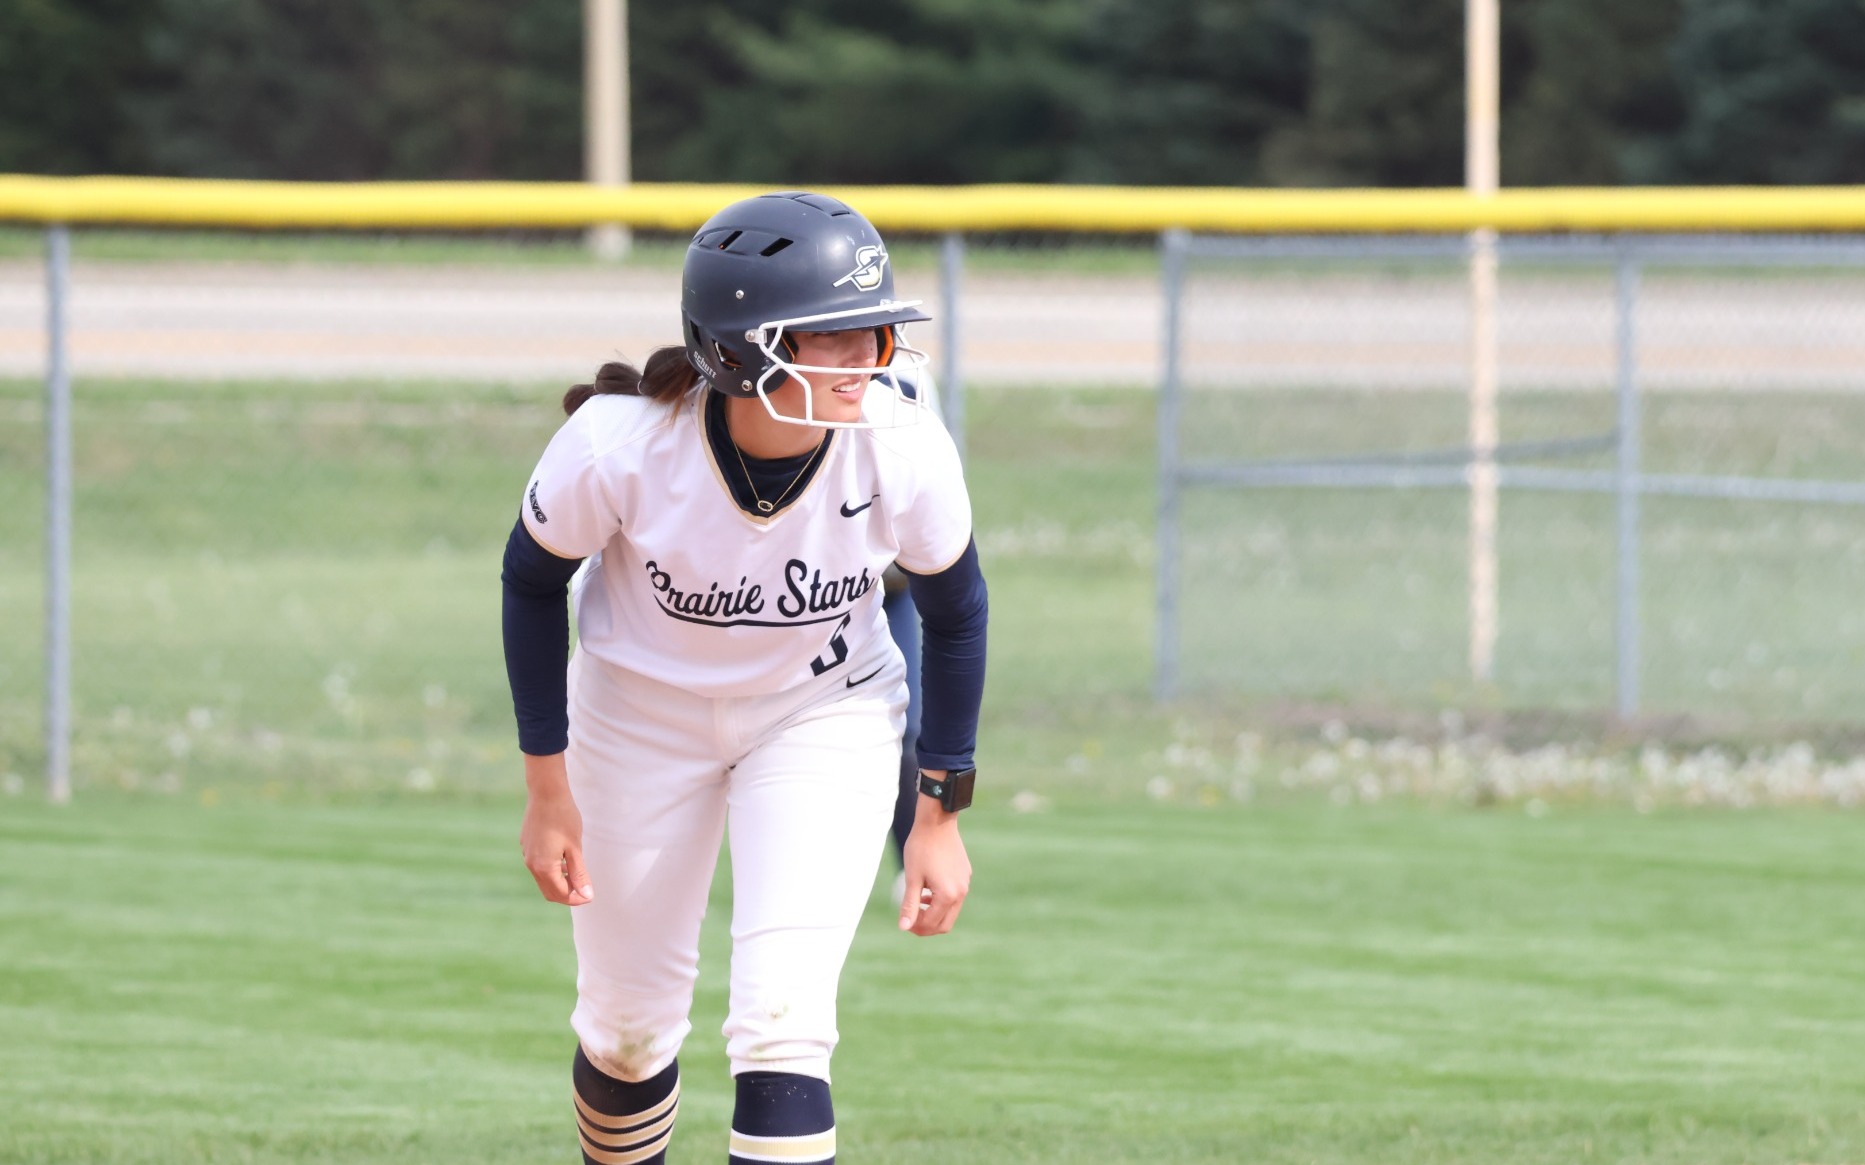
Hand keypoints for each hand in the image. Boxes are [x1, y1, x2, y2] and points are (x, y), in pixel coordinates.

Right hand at [519, 753, 592, 905]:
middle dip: (567, 894)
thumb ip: (579, 874)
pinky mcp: (526, 845)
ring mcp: (527, 855)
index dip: (577, 898)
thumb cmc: (563, 818)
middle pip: (549, 892)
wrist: (546, 792)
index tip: (591, 895)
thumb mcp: (575, 848)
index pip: (561, 894)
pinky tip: (564, 860)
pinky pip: (538, 867)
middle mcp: (531, 864)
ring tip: (577, 875)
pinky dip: (552, 871)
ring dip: (560, 883)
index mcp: (544, 867)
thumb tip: (586, 895)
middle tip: (585, 889)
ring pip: (543, 880)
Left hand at [898, 793, 969, 935]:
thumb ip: (909, 904)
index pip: (932, 924)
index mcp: (948, 895)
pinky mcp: (965, 874)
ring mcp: (965, 882)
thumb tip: (904, 927)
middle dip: (927, 926)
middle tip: (910, 919)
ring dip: (934, 913)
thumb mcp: (912, 878)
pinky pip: (955, 896)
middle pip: (945, 924)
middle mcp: (961, 892)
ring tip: (918, 902)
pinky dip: (941, 900)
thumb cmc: (920, 848)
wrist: (936, 821)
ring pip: (951, 910)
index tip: (904, 922)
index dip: (916, 928)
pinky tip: (928, 890)